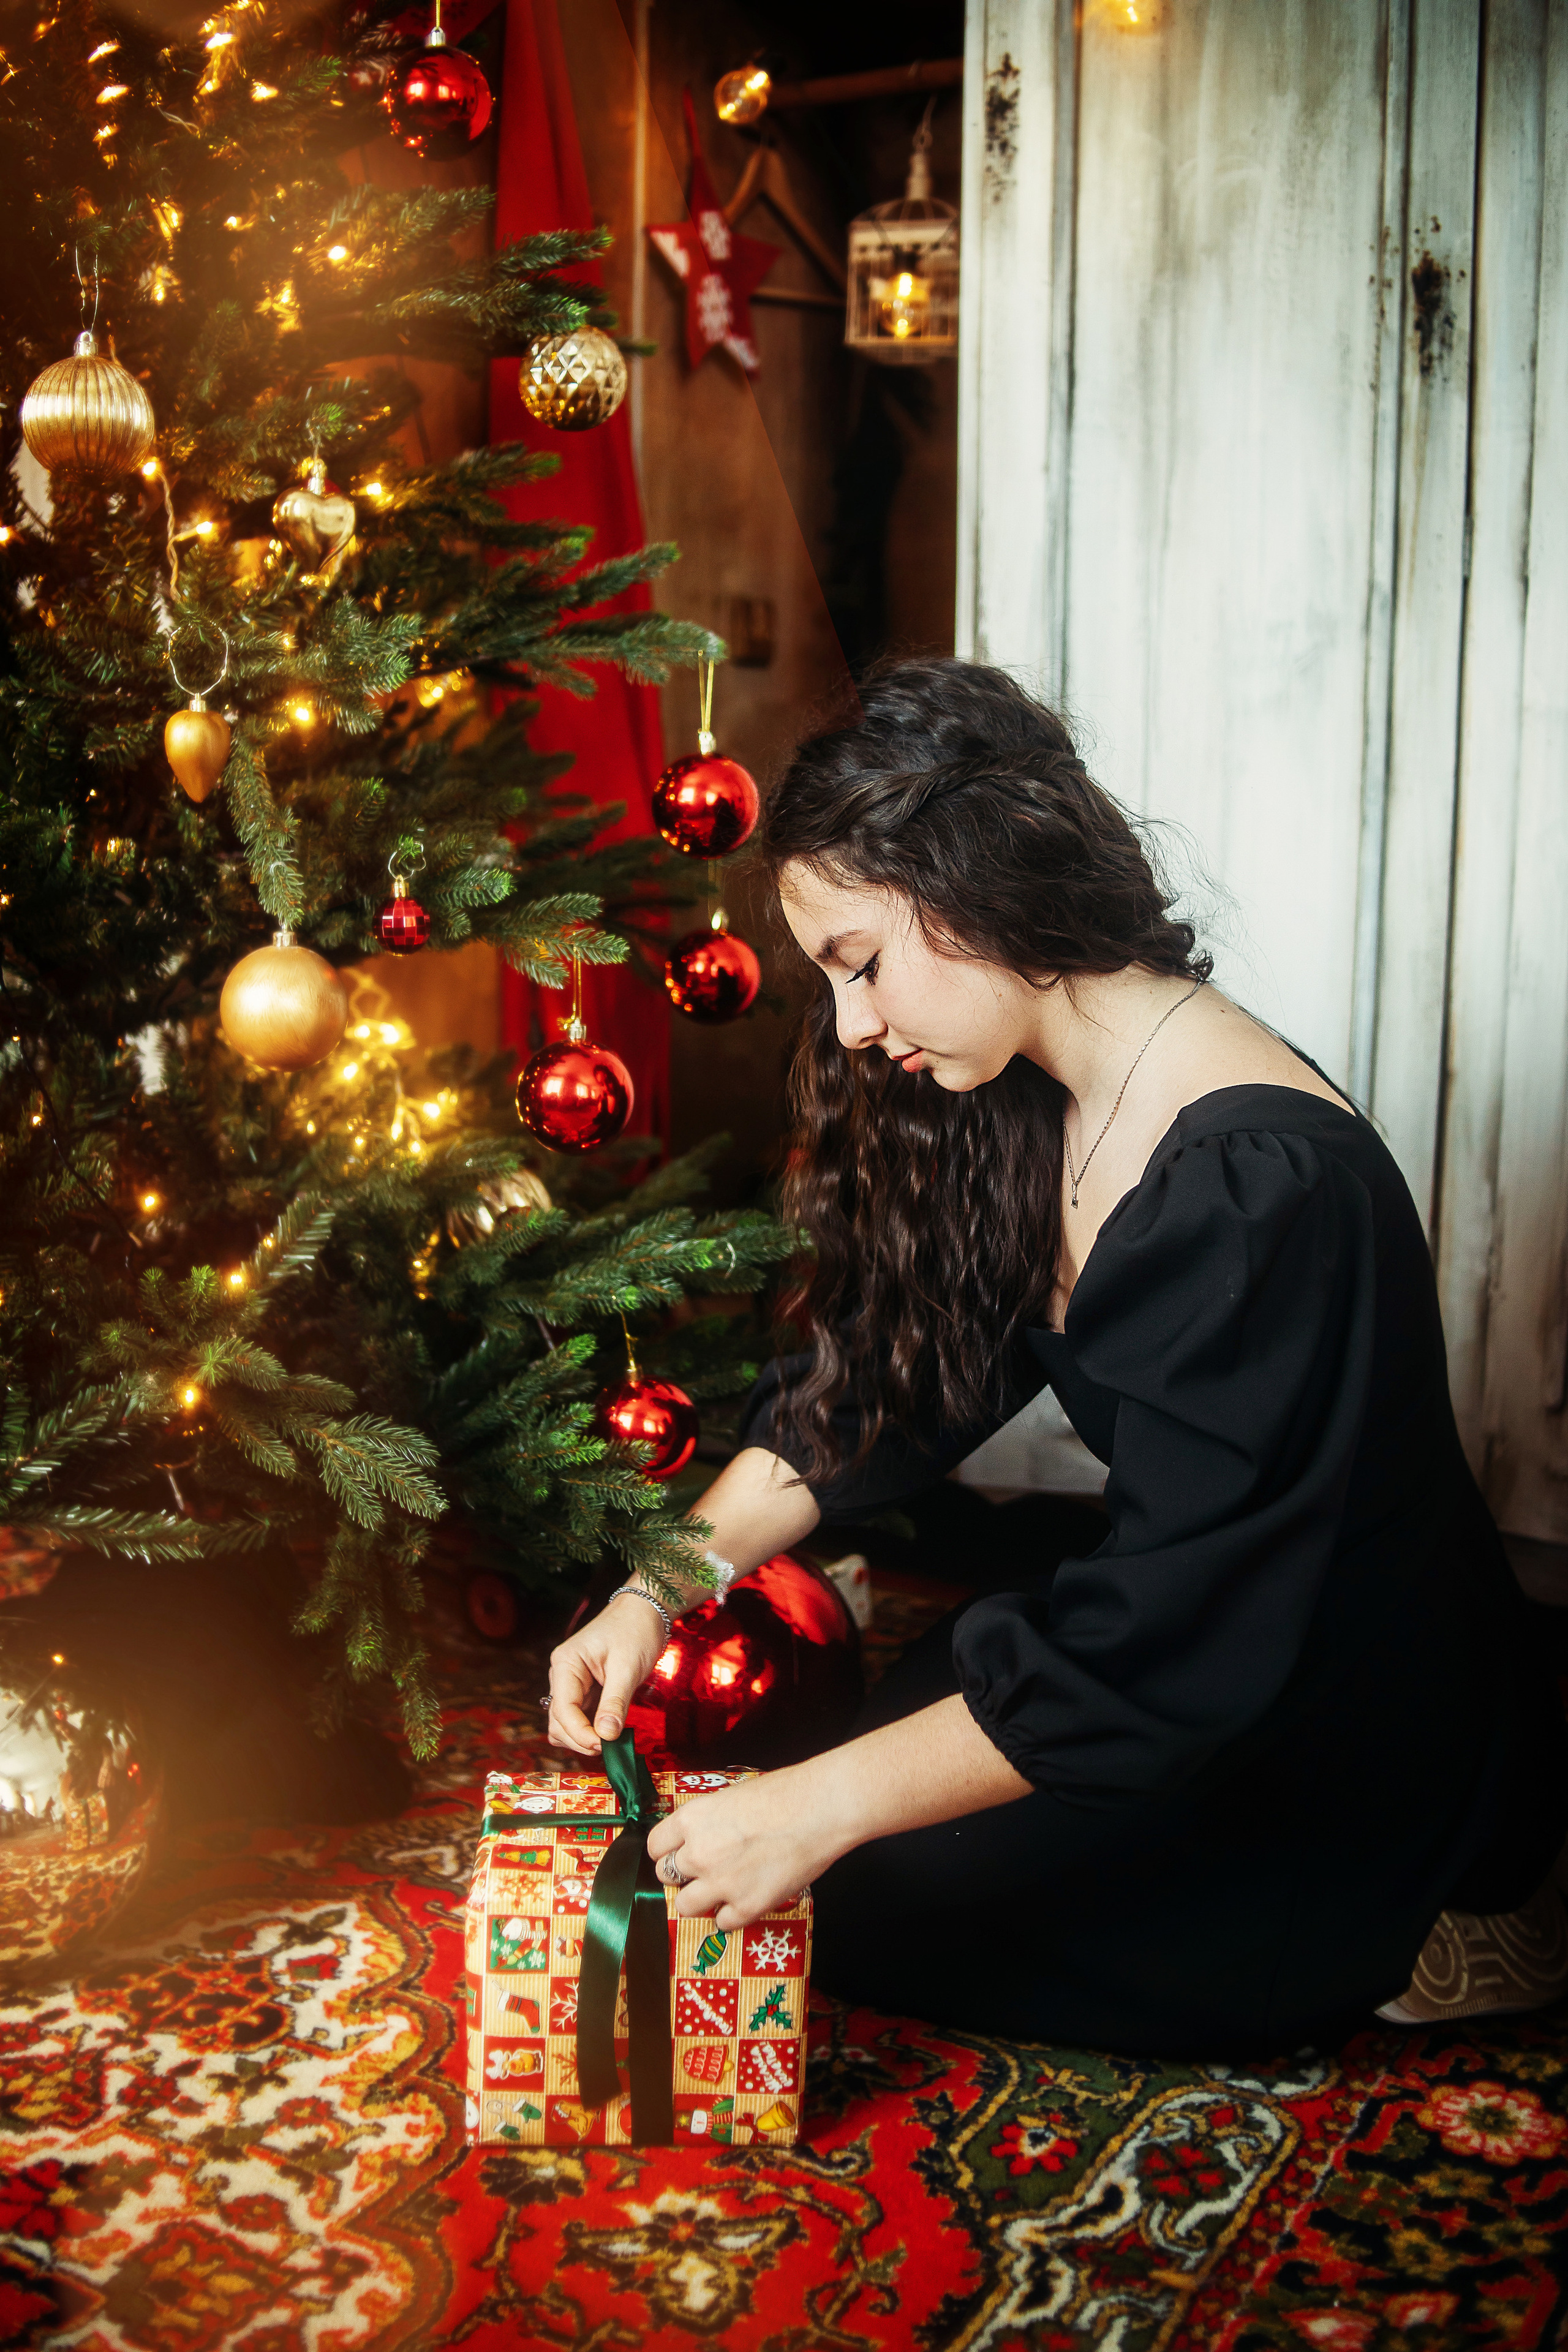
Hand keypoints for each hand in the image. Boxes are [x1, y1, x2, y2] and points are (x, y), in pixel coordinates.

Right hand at [546, 1595, 665, 1755]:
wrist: (645, 1611)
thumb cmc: (636, 1631)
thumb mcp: (628, 1667)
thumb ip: (615, 1702)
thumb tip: (606, 1737)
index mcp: (566, 1664)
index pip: (563, 1709)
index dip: (580, 1733)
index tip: (603, 1746)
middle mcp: (563, 1674)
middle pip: (559, 1721)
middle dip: (580, 1738)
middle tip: (610, 1747)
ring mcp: (572, 1683)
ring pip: (566, 1723)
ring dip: (584, 1737)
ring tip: (612, 1740)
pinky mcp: (585, 1689)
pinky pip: (581, 1717)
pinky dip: (592, 1729)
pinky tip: (611, 1731)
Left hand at [645, 1768, 848, 1929]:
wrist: (819, 1810)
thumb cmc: (784, 1795)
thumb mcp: (732, 1798)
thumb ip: (709, 1822)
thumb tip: (702, 1837)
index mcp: (692, 1820)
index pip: (655, 1846)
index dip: (666, 1852)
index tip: (676, 1855)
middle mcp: (698, 1853)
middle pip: (666, 1876)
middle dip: (683, 1875)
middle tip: (704, 1872)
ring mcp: (720, 1882)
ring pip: (685, 1906)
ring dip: (700, 1900)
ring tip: (721, 1890)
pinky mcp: (746, 1906)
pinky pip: (722, 1923)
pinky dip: (731, 1915)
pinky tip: (745, 1900)